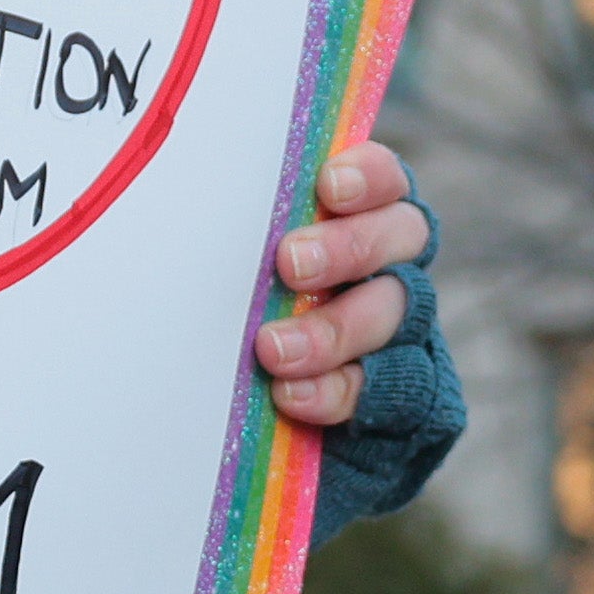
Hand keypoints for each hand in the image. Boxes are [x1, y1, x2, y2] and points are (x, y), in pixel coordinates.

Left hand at [254, 142, 431, 423]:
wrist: (257, 417)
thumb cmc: (234, 308)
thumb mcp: (237, 263)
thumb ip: (241, 230)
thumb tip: (191, 196)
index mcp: (363, 218)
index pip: (386, 179)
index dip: (368, 176)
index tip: (328, 186)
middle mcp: (393, 266)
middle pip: (402, 238)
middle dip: (348, 247)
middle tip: (290, 263)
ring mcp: (402, 330)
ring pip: (395, 316)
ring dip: (336, 330)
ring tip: (273, 350)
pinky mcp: (402, 396)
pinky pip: (389, 392)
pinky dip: (337, 393)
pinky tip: (292, 394)